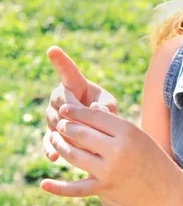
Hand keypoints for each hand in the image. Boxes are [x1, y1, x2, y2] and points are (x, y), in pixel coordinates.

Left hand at [41, 104, 165, 205]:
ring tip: (54, 139)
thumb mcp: (136, 134)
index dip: (76, 111)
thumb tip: (87, 110)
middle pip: (81, 134)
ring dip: (60, 146)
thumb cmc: (147, 155)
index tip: (64, 108)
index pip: (94, 117)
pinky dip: (58, 188)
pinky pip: (76, 188)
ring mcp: (109, 171)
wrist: (162, 187)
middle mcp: (117, 150)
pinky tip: (44, 183)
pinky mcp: (103, 189)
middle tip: (59, 123)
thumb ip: (112, 124)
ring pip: (74, 156)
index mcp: (126, 132)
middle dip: (65, 127)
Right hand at [43, 47, 116, 161]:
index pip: (67, 70)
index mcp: (75, 84)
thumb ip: (105, 107)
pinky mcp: (51, 133)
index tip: (52, 49)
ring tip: (84, 142)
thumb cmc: (107, 113)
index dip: (60, 60)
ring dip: (67, 131)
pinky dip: (51, 148)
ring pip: (54, 121)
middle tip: (87, 123)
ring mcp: (52, 115)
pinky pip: (48, 140)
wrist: (103, 134)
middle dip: (72, 112)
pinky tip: (54, 156)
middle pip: (59, 101)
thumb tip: (95, 110)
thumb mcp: (111, 107)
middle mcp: (60, 97)